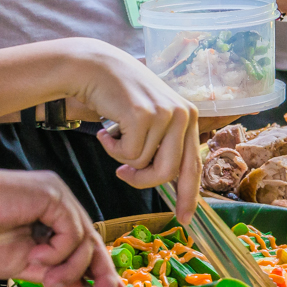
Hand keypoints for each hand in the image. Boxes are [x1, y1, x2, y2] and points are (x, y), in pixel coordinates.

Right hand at [0, 164, 121, 286]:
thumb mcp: (22, 266)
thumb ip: (52, 274)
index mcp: (50, 222)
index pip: (85, 246)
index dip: (100, 271)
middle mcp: (59, 208)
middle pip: (94, 242)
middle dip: (104, 274)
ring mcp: (58, 199)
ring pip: (86, 240)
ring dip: (70, 268)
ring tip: (47, 278)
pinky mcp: (54, 196)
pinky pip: (73, 232)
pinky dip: (59, 252)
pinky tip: (36, 255)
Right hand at [58, 39, 201, 223]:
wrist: (94, 68)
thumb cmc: (120, 98)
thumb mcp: (151, 120)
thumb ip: (164, 145)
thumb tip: (168, 182)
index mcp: (189, 118)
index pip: (192, 165)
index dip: (188, 195)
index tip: (185, 218)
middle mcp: (184, 115)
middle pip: (168, 172)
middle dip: (142, 181)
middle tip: (122, 175)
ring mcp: (166, 114)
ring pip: (145, 165)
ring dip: (122, 159)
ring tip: (113, 137)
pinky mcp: (145, 115)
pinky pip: (128, 154)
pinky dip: (111, 148)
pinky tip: (106, 129)